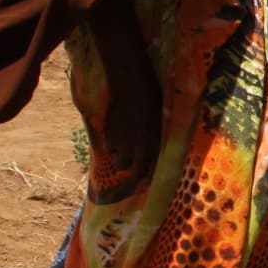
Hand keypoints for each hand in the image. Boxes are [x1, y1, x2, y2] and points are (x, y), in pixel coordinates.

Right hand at [99, 55, 161, 179]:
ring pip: (120, 163)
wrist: (132, 87)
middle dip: (134, 172)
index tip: (146, 181)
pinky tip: (115, 131)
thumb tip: (149, 152)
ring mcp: (124, 145)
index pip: (152, 169)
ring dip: (121, 158)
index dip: (148, 176)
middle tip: (131, 167)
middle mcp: (140, 149)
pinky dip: (111, 144)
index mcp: (156, 144)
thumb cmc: (150, 100)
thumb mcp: (158, 122)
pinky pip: (109, 149)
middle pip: (134, 172)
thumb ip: (153, 139)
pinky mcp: (110, 138)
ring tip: (124, 143)